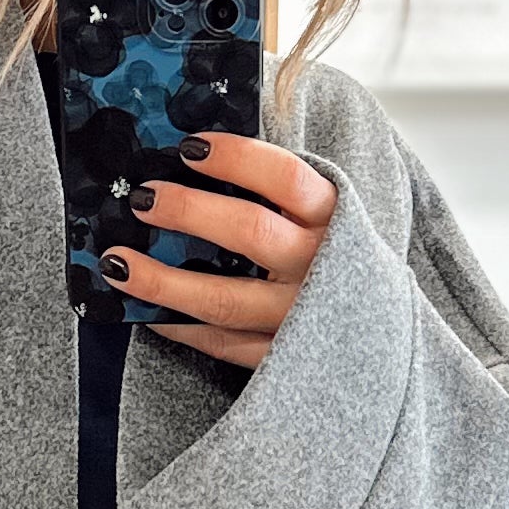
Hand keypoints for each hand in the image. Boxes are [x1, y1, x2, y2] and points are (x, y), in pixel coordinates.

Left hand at [98, 130, 334, 369]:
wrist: (391, 341)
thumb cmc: (343, 262)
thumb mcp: (331, 218)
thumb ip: (282, 194)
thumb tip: (200, 157)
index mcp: (335, 220)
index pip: (285, 178)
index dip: (235, 158)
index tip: (189, 147)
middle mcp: (320, 268)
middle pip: (249, 231)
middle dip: (188, 211)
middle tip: (142, 199)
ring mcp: (301, 319)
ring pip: (224, 299)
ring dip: (163, 281)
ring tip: (117, 262)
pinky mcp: (283, 361)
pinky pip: (222, 344)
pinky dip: (180, 328)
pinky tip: (148, 313)